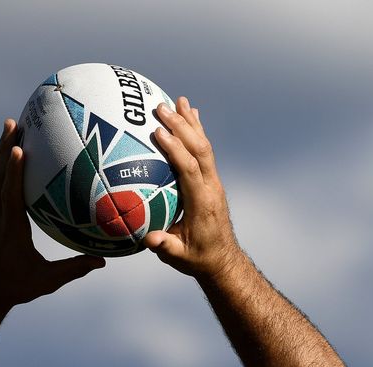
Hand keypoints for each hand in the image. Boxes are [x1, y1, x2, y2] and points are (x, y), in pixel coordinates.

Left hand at [0, 119, 104, 313]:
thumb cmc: (14, 288)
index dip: (12, 169)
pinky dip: (0, 170)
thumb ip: (74, 268)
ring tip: (9, 131)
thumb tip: (103, 260)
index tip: (17, 145)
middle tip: (12, 122)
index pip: (9, 194)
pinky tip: (8, 161)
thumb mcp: (47, 280)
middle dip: (3, 148)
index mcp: (9, 228)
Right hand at [144, 97, 243, 278]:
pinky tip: (191, 116)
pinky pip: (204, 151)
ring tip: (178, 100)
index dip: (176, 149)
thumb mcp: (180, 257)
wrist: (223, 258)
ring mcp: (213, 182)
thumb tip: (149, 239)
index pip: (190, 169)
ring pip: (204, 146)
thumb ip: (165, 247)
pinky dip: (197, 131)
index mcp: (202, 203)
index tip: (158, 131)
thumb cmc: (198, 257)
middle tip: (161, 107)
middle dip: (182, 126)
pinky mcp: (211, 180)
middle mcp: (211, 187)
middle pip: (200, 150)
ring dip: (191, 123)